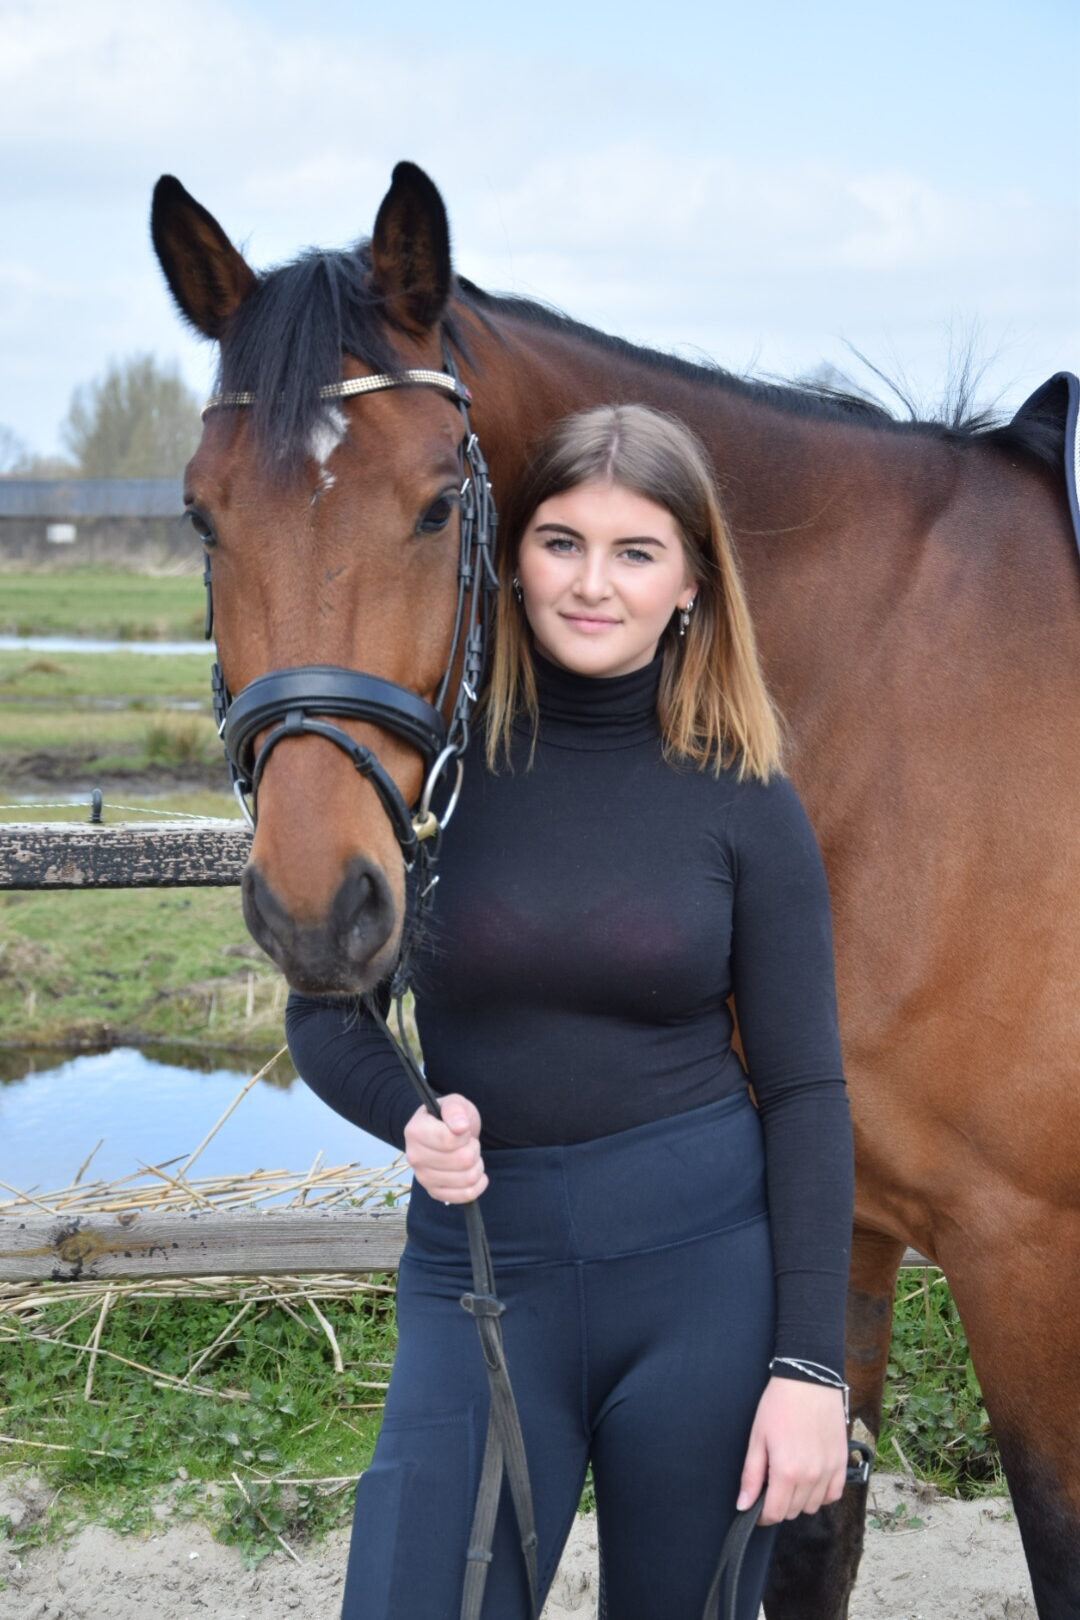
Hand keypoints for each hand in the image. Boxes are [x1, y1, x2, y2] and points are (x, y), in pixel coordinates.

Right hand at [404, 1095, 487, 1202]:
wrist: (445, 1134)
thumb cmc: (450, 1118)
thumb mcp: (454, 1103)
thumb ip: (455, 1109)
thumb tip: (460, 1126)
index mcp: (415, 1131)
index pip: (449, 1141)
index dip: (464, 1134)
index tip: (463, 1129)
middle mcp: (414, 1156)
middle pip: (462, 1160)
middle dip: (474, 1148)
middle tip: (468, 1142)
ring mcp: (423, 1177)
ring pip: (467, 1178)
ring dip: (477, 1165)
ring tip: (470, 1155)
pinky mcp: (434, 1192)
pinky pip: (466, 1196)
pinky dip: (478, 1184)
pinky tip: (475, 1172)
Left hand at [736, 1377, 847, 1523]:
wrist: (808, 1381)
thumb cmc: (779, 1405)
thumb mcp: (757, 1438)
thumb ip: (751, 1476)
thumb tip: (744, 1505)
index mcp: (787, 1472)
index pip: (775, 1513)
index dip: (762, 1515)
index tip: (756, 1507)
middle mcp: (811, 1477)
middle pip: (793, 1512)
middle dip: (779, 1505)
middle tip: (771, 1485)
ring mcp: (829, 1471)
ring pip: (812, 1506)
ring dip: (799, 1500)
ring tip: (790, 1479)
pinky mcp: (841, 1463)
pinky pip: (833, 1495)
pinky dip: (821, 1494)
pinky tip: (810, 1479)